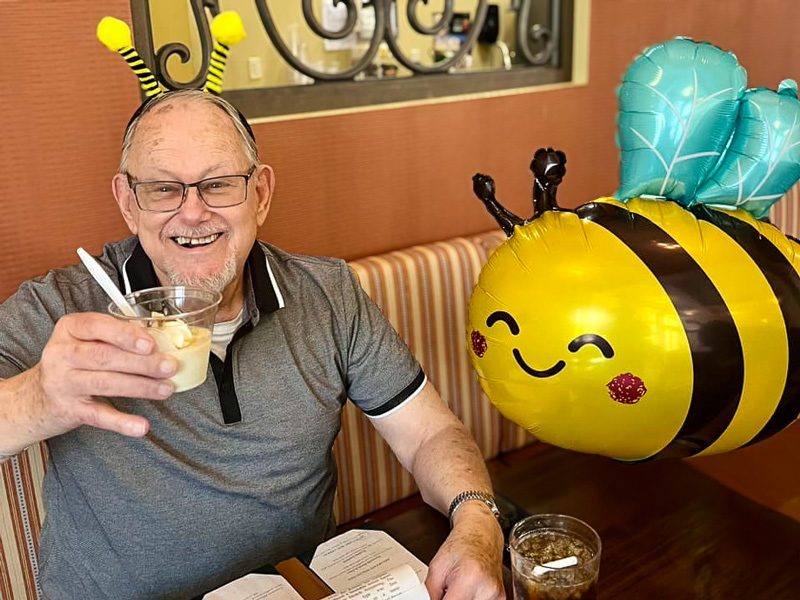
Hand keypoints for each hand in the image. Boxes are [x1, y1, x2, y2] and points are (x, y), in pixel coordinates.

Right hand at [32, 312, 176, 437]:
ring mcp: (63, 383)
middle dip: (142, 362)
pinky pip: (99, 416)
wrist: (36, 397)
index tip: (151, 344)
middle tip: (170, 366)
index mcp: (70, 329)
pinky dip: (122, 422)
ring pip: (105, 383)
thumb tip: (161, 343)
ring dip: (140, 386)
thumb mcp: (86, 340)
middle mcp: (61, 354)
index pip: (97, 326)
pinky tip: (141, 426)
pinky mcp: (69, 410)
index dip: (125, 335)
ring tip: (165, 389)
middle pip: (105, 356)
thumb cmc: (74, 362)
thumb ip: (117, 337)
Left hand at [425, 502, 505, 599]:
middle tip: (449, 588)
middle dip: (452, 599)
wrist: (482, 534)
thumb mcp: (436, 568)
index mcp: (469, 578)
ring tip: (461, 587)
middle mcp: (487, 589)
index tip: (440, 595)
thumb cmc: (461, 546)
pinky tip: (471, 588)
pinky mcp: (501, 598)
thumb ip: (431, 593)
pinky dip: (473, 599)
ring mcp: (497, 595)